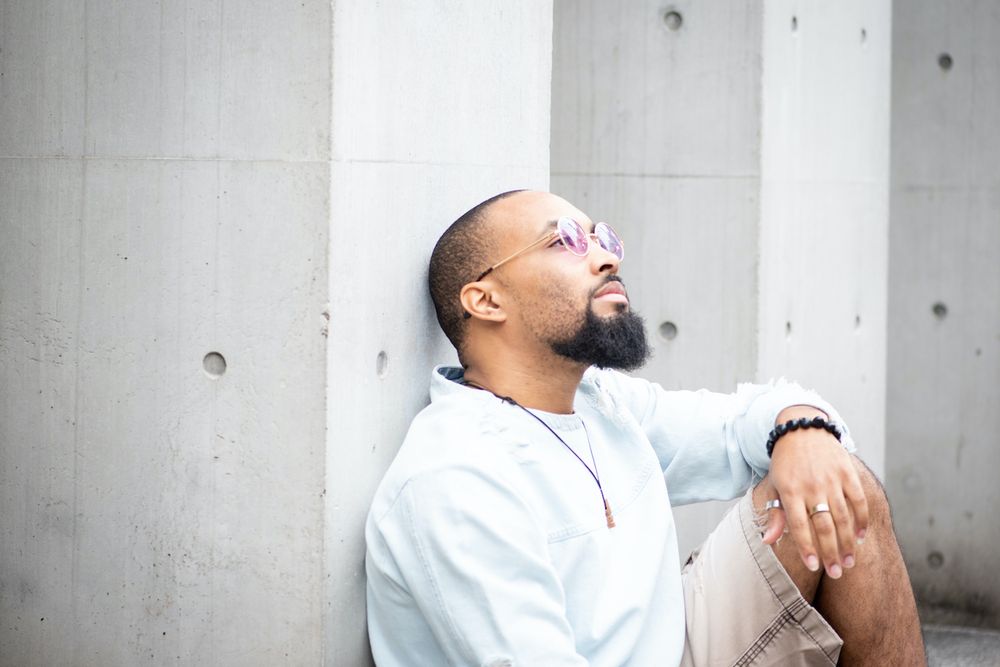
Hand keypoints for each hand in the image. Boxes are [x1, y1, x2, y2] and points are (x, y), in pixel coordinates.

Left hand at [761, 409, 868, 578]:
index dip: (807, 548)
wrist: (801, 429)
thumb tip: (768, 542)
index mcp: (789, 491)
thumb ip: (776, 515)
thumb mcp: (775, 486)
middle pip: (823, 526)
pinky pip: (858, 500)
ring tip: (849, 562)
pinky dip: (861, 520)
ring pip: (843, 517)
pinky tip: (860, 537)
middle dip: (831, 553)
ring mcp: (831, 479)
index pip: (798, 526)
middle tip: (837, 573)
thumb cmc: (785, 464)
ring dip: (848, 543)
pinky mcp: (847, 472)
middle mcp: (811, 486)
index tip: (814, 567)